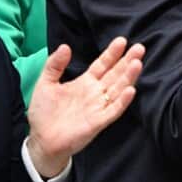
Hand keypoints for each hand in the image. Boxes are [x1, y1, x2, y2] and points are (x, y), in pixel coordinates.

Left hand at [26, 37, 144, 177]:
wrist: (41, 141)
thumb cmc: (44, 113)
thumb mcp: (45, 84)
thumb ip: (54, 65)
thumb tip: (65, 46)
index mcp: (85, 82)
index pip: (102, 65)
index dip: (112, 53)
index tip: (122, 40)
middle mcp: (96, 93)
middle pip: (115, 74)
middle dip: (127, 61)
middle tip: (139, 48)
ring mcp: (99, 107)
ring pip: (118, 89)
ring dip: (128, 77)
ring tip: (137, 63)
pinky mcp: (98, 122)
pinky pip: (113, 110)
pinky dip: (122, 101)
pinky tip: (130, 90)